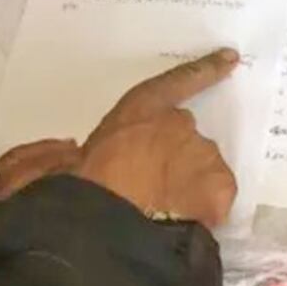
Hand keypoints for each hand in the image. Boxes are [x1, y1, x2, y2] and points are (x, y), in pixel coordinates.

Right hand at [0, 48, 239, 227]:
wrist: (114, 229)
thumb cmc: (83, 188)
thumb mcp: (55, 162)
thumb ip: (59, 151)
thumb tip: (69, 150)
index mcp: (142, 110)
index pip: (177, 82)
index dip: (204, 69)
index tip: (230, 57)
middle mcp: (178, 124)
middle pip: (183, 138)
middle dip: (171, 159)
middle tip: (150, 188)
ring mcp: (203, 153)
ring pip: (200, 169)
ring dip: (184, 185)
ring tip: (161, 211)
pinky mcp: (221, 184)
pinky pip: (215, 196)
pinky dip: (203, 207)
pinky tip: (183, 221)